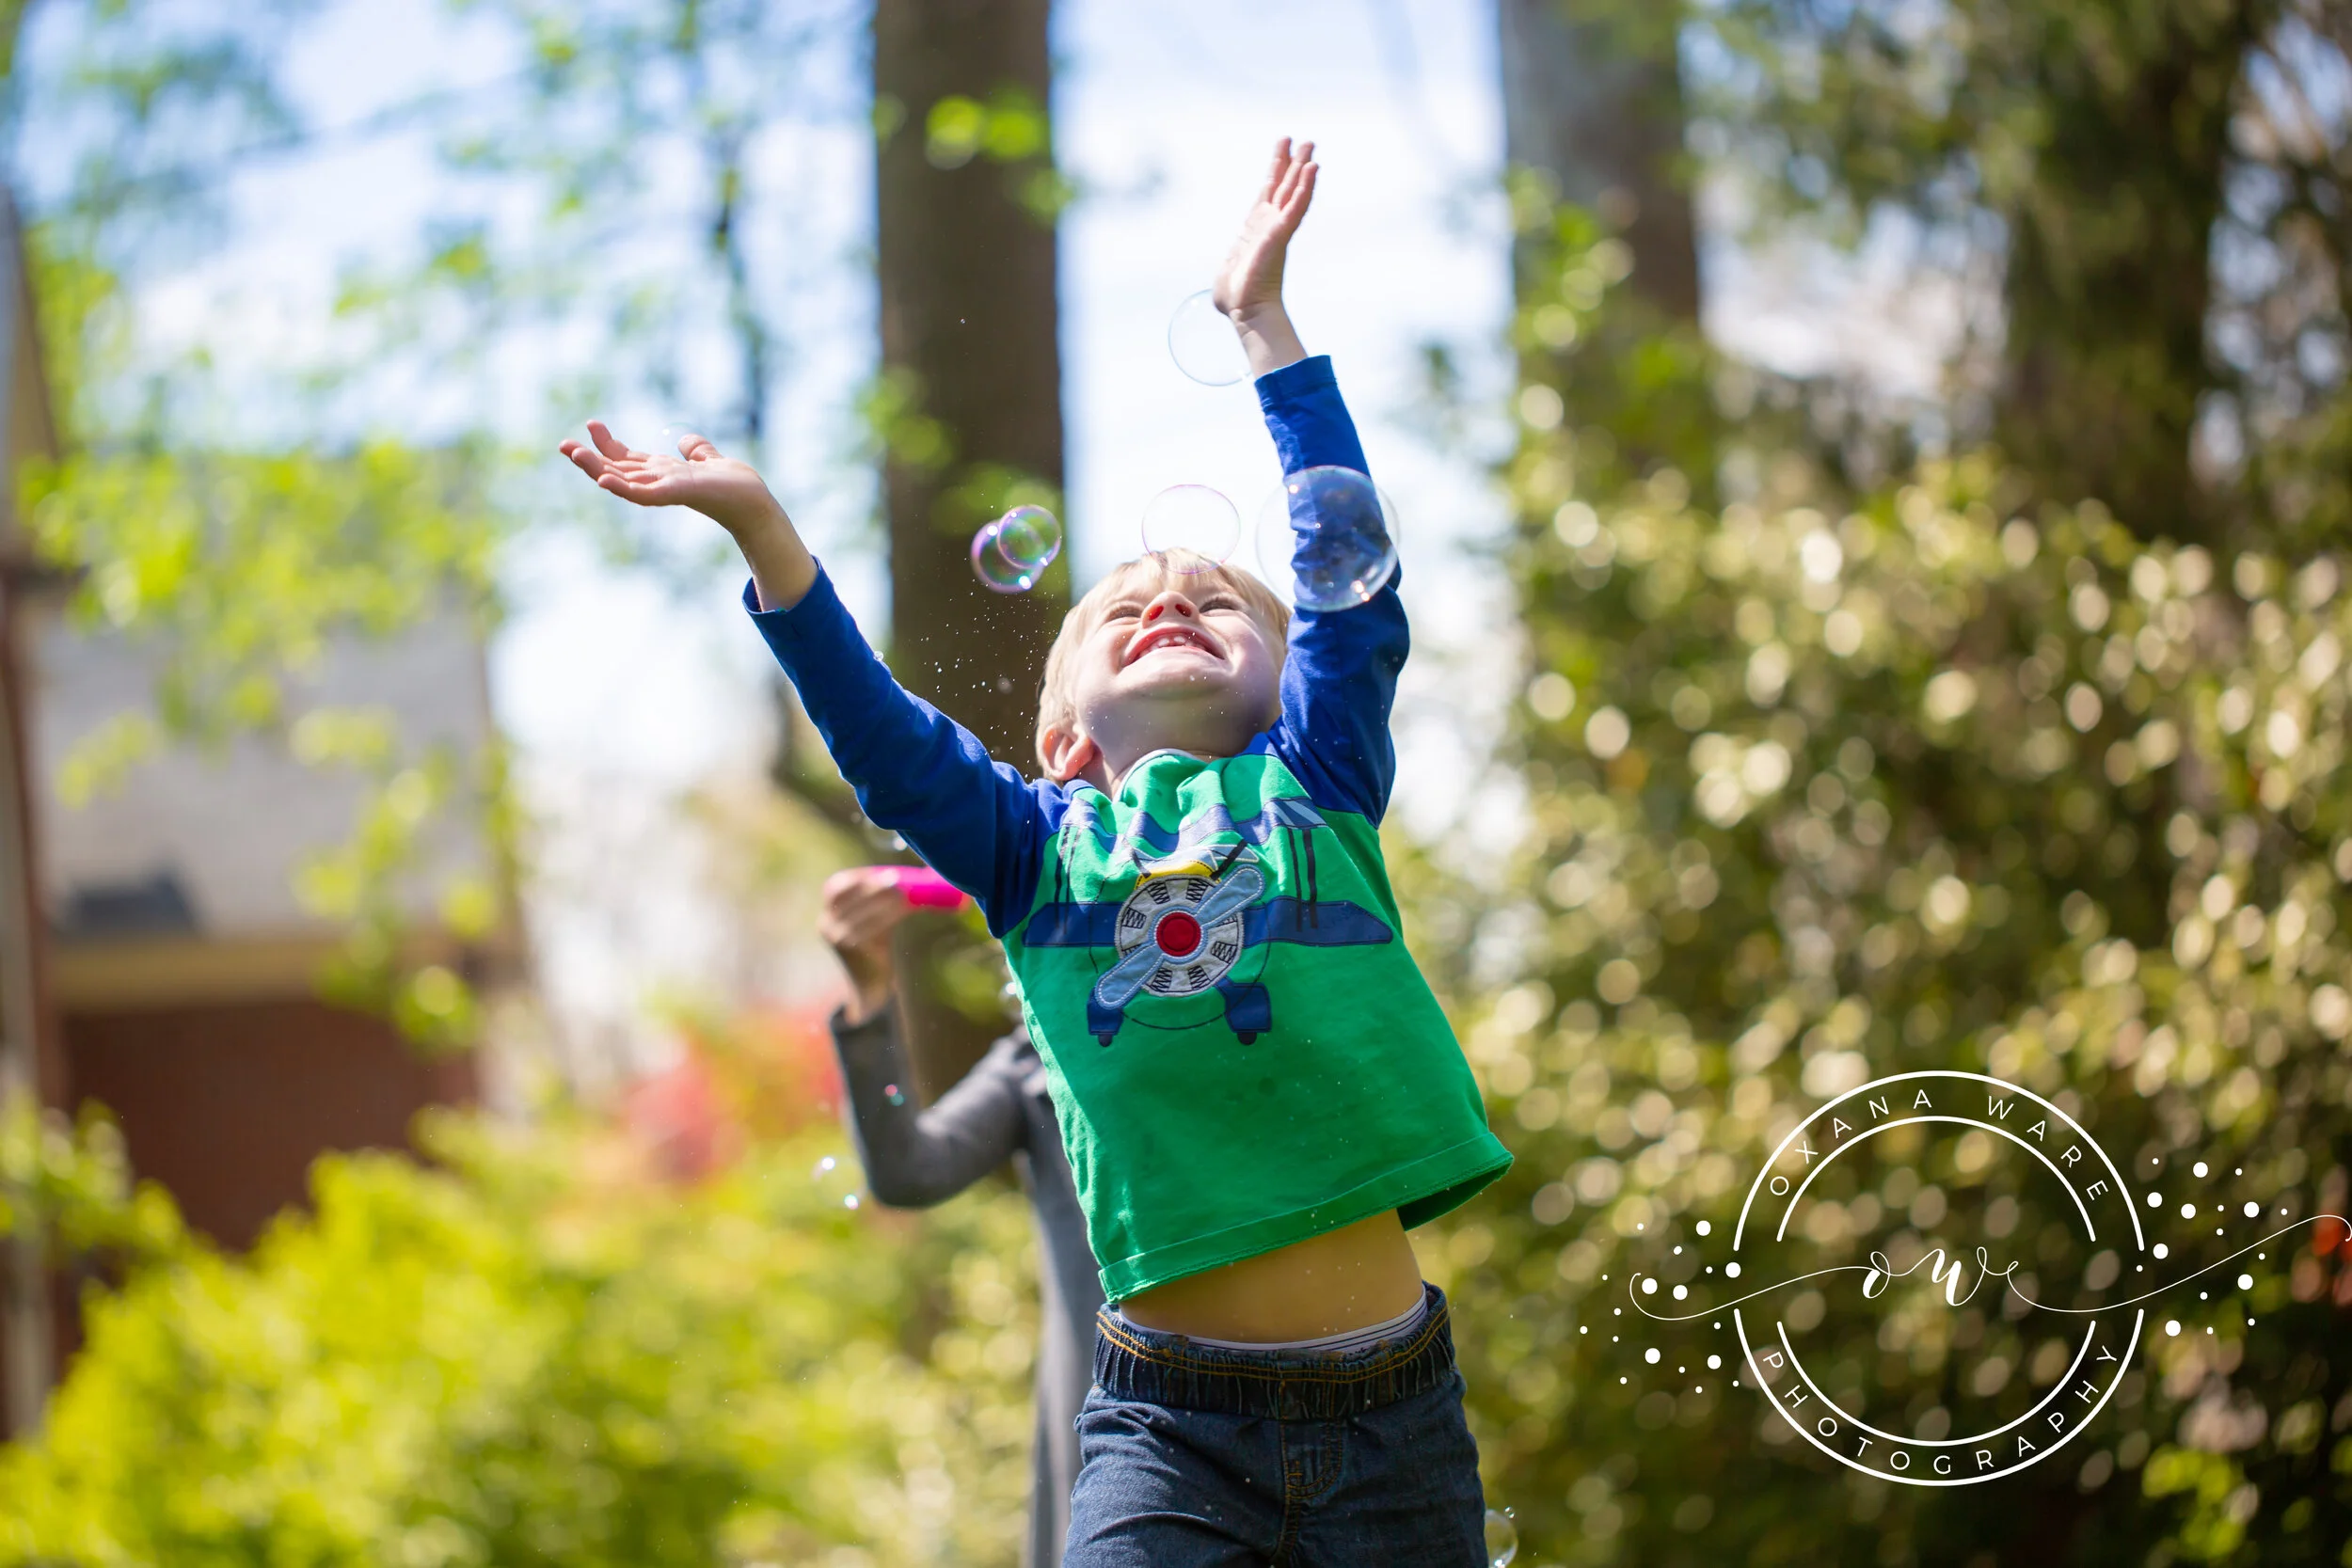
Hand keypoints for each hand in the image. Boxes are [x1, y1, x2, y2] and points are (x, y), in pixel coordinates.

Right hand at [559, 421, 779, 533]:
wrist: (754, 503)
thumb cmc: (735, 486)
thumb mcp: (711, 460)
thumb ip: (698, 451)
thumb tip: (687, 443)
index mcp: (664, 473)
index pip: (629, 458)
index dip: (608, 444)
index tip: (591, 424)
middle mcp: (659, 482)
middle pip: (617, 469)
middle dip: (590, 458)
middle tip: (562, 445)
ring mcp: (664, 489)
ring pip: (623, 480)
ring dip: (597, 468)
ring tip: (574, 454)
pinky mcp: (674, 494)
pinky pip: (642, 494)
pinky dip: (622, 487)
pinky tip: (604, 478)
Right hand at [819, 867, 913, 1024]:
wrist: (869, 984)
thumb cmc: (873, 947)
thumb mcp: (871, 921)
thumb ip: (879, 902)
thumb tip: (907, 878)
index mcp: (827, 915)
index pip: (835, 888)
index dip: (857, 877)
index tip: (879, 871)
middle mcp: (827, 925)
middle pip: (850, 898)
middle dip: (874, 886)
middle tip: (896, 878)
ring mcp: (837, 939)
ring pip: (865, 912)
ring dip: (887, 900)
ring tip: (906, 893)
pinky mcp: (853, 950)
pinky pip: (874, 927)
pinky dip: (891, 915)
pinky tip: (906, 908)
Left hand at [1213, 137, 1316, 321]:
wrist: (1244, 310)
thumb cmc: (1235, 297)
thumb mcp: (1228, 270)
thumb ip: (1230, 266)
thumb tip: (1224, 283)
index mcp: (1257, 227)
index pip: (1270, 191)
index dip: (1277, 169)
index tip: (1284, 146)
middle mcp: (1270, 224)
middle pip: (1285, 186)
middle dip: (1294, 162)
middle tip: (1306, 140)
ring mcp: (1277, 228)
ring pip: (1293, 191)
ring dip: (1303, 168)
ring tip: (1311, 145)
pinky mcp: (1280, 234)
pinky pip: (1296, 206)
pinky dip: (1305, 187)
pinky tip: (1312, 169)